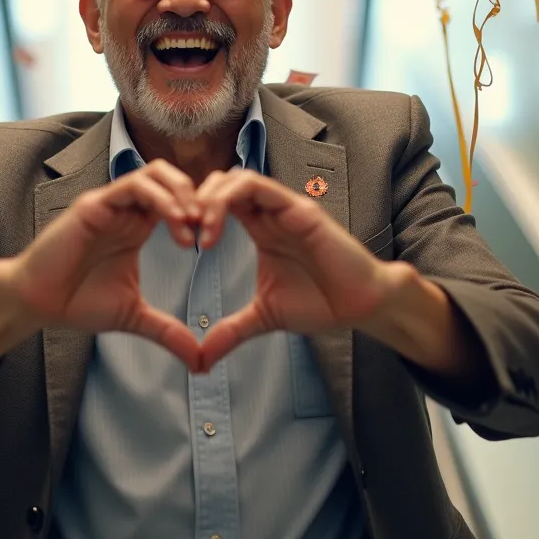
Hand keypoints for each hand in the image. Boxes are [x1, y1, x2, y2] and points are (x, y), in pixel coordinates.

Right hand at [3, 159, 204, 370]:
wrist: (37, 303)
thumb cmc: (77, 302)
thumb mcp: (133, 316)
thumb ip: (167, 331)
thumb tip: (198, 360)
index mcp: (137, 224)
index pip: (177, 197)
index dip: (201, 210)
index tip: (214, 239)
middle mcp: (125, 208)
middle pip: (170, 175)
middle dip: (196, 195)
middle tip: (209, 226)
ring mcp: (110, 202)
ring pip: (154, 173)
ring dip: (181, 193)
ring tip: (194, 224)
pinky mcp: (94, 204)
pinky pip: (132, 186)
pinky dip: (160, 199)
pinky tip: (176, 223)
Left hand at [193, 168, 397, 369]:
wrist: (359, 306)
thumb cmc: (321, 303)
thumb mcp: (264, 317)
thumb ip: (232, 331)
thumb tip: (202, 360)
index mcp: (260, 226)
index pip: (219, 200)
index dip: (193, 212)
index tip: (178, 241)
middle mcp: (270, 210)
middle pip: (221, 181)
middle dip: (193, 200)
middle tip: (180, 232)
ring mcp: (284, 206)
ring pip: (236, 178)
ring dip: (208, 198)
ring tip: (195, 230)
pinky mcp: (299, 209)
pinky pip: (258, 187)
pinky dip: (227, 201)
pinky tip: (213, 232)